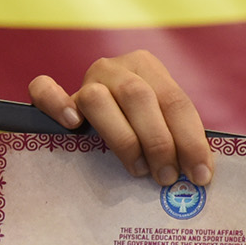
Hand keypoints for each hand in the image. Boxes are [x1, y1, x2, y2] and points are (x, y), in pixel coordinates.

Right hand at [28, 50, 214, 187]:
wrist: (98, 112)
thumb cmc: (140, 124)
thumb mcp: (162, 122)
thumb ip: (177, 138)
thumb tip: (199, 175)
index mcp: (149, 68)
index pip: (176, 102)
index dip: (191, 141)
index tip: (200, 175)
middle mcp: (117, 68)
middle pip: (139, 98)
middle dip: (159, 142)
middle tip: (166, 176)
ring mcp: (85, 79)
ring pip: (98, 99)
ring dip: (123, 138)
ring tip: (138, 169)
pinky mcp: (53, 94)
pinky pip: (44, 90)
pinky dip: (57, 104)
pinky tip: (73, 125)